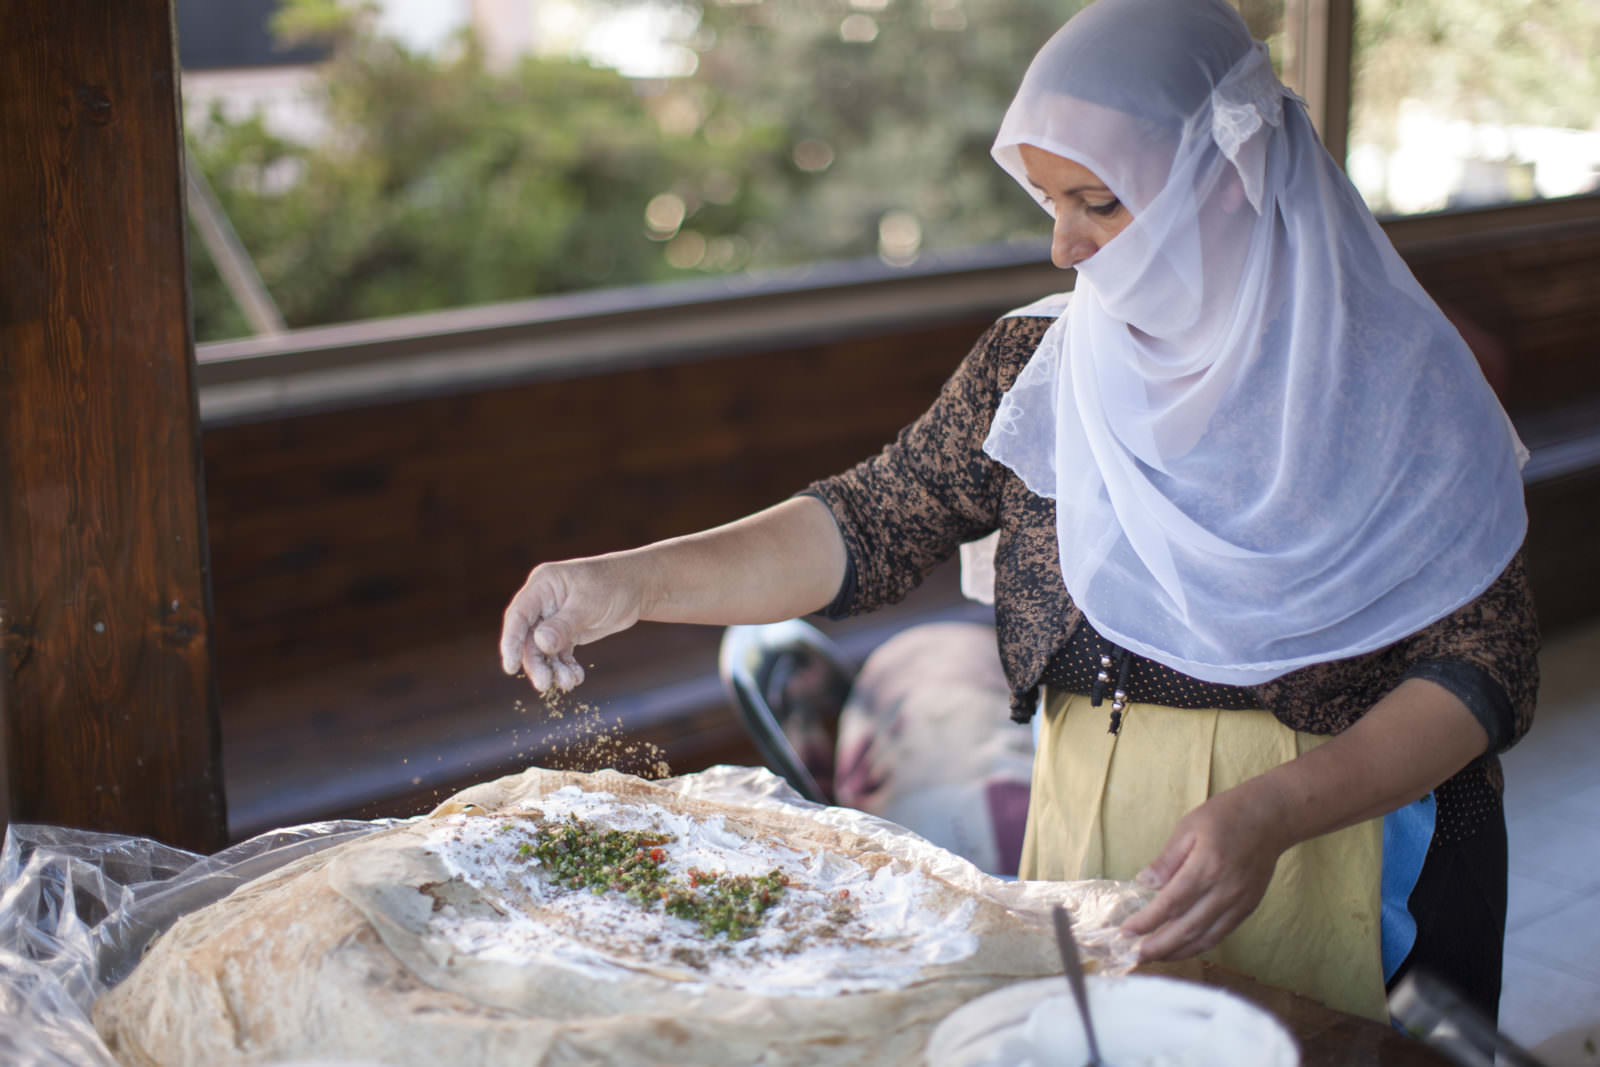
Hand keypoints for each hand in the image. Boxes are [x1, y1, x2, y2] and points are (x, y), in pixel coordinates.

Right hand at [499, 558, 644, 691]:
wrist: (638, 586)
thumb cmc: (613, 584)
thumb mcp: (588, 605)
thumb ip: (563, 625)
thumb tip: (540, 643)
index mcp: (542, 586)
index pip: (518, 616)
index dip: (511, 642)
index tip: (511, 668)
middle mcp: (543, 603)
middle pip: (529, 637)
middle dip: (536, 663)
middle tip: (544, 684)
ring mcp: (554, 618)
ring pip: (545, 650)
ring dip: (554, 669)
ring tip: (569, 683)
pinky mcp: (567, 632)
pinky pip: (560, 653)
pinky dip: (566, 667)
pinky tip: (575, 678)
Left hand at [1119, 782, 1290, 961]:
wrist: (1271, 818)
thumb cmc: (1226, 816)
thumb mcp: (1188, 828)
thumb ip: (1166, 860)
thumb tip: (1144, 883)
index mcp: (1207, 867)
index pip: (1171, 903)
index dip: (1147, 921)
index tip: (1127, 931)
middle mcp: (1225, 890)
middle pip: (1187, 928)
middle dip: (1158, 946)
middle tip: (1134, 955)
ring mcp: (1239, 902)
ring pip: (1205, 938)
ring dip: (1177, 952)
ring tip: (1153, 957)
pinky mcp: (1248, 908)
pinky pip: (1221, 934)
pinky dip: (1199, 946)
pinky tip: (1182, 949)